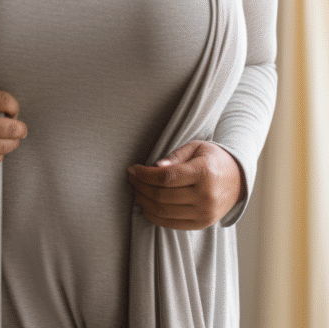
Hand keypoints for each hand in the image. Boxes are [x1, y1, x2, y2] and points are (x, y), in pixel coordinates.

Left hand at [127, 141, 243, 229]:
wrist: (239, 178)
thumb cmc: (213, 159)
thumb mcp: (196, 148)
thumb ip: (175, 157)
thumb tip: (155, 167)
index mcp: (204, 173)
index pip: (166, 177)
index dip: (144, 175)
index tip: (133, 169)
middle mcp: (206, 196)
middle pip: (162, 195)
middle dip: (140, 187)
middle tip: (132, 179)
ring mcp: (205, 213)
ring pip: (163, 211)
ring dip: (143, 202)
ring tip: (136, 191)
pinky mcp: (203, 223)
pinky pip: (172, 224)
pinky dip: (154, 217)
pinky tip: (145, 207)